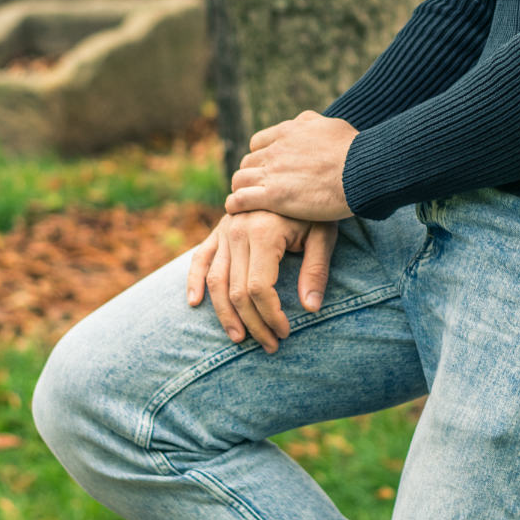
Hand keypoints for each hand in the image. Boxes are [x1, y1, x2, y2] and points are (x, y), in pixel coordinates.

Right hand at [187, 209, 337, 352]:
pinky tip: (194, 303)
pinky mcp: (219, 229)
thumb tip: (310, 309)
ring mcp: (225, 228)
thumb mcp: (325, 233)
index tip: (284, 332)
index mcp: (264, 231)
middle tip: (269, 345)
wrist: (299, 175)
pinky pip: (200, 258)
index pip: (258, 288)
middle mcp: (239, 229)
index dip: (270, 316)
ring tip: (238, 338)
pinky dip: (194, 280)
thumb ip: (316, 270)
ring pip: (215, 280)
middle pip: (236, 290)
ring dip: (224, 314)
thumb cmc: (317, 208)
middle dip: (252, 323)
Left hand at [225, 110, 358, 222]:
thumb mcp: (331, 125)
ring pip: (239, 179)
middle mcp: (277, 149)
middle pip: (248, 162)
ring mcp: (273, 172)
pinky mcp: (274, 196)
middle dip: (250, 175)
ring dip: (240, 190)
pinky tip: (235, 211)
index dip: (260, 157)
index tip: (267, 169)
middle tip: (257, 189)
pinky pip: (240, 199)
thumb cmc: (355, 150)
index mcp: (289, 132)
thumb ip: (312, 123)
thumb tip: (303, 121)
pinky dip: (234, 205)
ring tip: (243, 202)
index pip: (258, 142)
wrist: (362, 169)